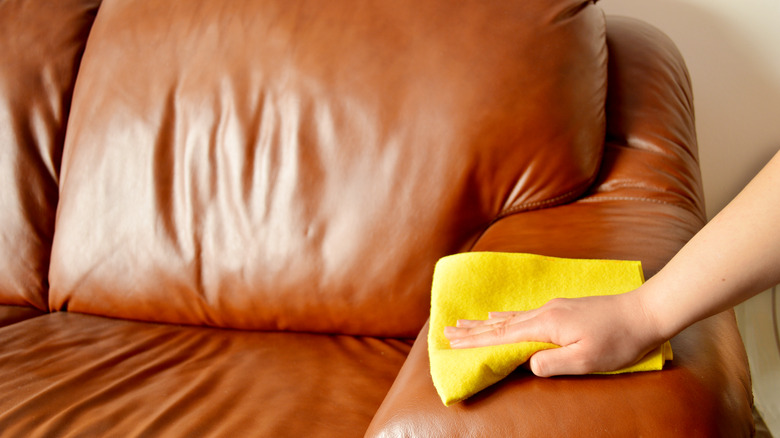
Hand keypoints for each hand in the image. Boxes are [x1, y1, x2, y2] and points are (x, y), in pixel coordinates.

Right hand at [443, 291, 665, 376]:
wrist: (644, 312)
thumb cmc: (618, 340)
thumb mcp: (587, 360)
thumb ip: (553, 363)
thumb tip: (528, 364)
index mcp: (546, 325)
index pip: (502, 335)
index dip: (476, 341)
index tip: (452, 342)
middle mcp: (544, 312)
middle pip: (500, 323)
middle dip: (472, 330)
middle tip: (446, 331)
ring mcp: (553, 308)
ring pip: (510, 317)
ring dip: (485, 322)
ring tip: (464, 322)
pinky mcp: (562, 309)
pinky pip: (523, 313)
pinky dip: (505, 316)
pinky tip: (499, 315)